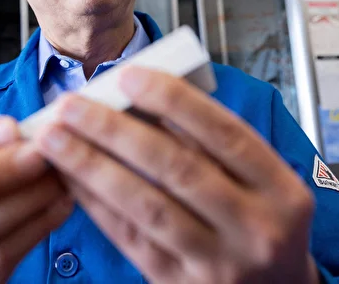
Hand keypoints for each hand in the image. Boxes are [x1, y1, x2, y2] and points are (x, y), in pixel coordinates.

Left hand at [33, 67, 319, 283]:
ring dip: (92, 166)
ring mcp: (217, 263)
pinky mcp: (179, 283)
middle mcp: (255, 229)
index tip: (128, 76)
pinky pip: (129, 237)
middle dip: (115, 130)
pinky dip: (95, 203)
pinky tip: (70, 176)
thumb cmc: (260, 225)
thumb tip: (140, 101)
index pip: (226, 134)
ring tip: (56, 139)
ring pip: (145, 205)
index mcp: (282, 191)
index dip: (174, 100)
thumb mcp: (259, 185)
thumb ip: (210, 147)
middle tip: (72, 105)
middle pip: (176, 168)